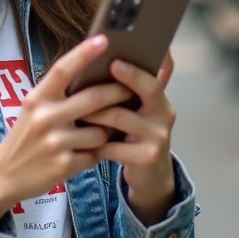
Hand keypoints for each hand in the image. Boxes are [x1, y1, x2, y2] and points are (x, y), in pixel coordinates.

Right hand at [0, 35, 134, 225]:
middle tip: (130, 89)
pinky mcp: (64, 165)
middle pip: (94, 99)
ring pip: (100, 131)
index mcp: (37, 98)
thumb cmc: (25, 136)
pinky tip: (86, 153)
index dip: (84, 53)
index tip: (104, 39)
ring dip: (106, 131)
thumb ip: (57, 95)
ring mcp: (55, 143)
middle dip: (118, 92)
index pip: (62, 69)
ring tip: (100, 132)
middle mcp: (44, 117)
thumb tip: (92, 75)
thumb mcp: (32, 109)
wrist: (3, 174)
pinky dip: (95, 153)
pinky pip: (94, 154)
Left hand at [79, 51, 176, 224]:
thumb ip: (129, 92)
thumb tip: (104, 62)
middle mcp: (164, 115)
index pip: (152, 79)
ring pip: (120, 117)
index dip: (134, 71)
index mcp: (160, 100)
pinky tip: (80, 140)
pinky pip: (112, 146)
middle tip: (85, 85)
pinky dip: (94, 142)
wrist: (152, 176)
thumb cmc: (136, 137)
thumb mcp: (138, 113)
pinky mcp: (146, 158)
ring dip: (94, 113)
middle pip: (141, 94)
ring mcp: (157, 137)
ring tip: (74, 110)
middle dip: (113, 85)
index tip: (113, 61)